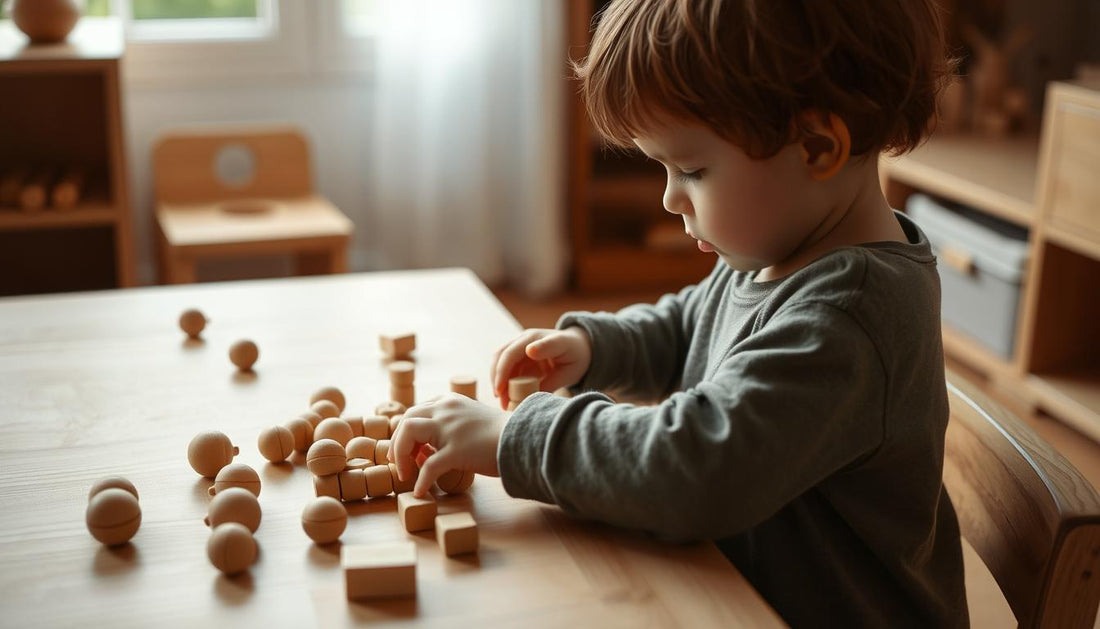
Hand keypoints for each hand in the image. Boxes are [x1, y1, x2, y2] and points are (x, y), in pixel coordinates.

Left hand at [388, 393, 510, 496]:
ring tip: (405, 475)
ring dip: (402, 456)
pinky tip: (420, 491)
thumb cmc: (502, 434)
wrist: (525, 438)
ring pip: (409, 434)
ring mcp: (450, 429)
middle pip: (407, 420)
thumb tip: (430, 448)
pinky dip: (421, 480)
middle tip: (399, 463)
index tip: (409, 449)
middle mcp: (446, 409)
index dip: (407, 432)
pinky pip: (429, 466)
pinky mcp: (457, 450)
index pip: (416, 411)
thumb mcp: (472, 419)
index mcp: (449, 401)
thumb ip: (451, 426)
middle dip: (398, 443)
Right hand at [490, 326, 590, 408]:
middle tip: (500, 395)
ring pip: (498, 358)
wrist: (575, 346)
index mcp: (547, 339)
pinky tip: (504, 398)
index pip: (533, 345)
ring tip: (501, 401)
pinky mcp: (515, 353)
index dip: (524, 355)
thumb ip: (553, 381)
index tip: (516, 369)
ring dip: (496, 379)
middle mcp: (528, 338)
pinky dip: (500, 382)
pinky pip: (502, 366)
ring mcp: (519, 344)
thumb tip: (532, 395)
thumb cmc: (575, 357)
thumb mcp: (571, 370)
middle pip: (505, 352)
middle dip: (499, 374)